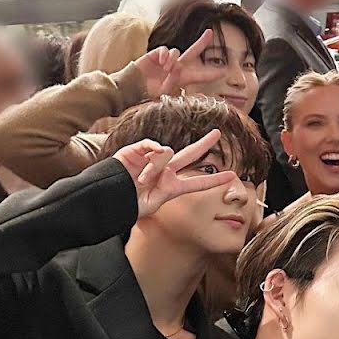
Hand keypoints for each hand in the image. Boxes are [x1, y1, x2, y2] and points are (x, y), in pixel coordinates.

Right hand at [114, 129, 235, 217]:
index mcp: (170, 186)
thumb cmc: (128, 205)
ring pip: (166, 155)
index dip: (214, 180)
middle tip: (218, 133)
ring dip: (154, 169)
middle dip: (204, 144)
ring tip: (142, 180)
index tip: (232, 176)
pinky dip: (150, 151)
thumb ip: (165, 180)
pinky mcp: (136, 151)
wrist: (106, 200)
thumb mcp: (153, 201)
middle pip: (189, 155)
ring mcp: (151, 160)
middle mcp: (164, 171)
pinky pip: (151, 146)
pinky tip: (147, 158)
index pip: (197, 183)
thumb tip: (167, 152)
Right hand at [132, 29, 220, 98]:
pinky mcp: (157, 53)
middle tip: (210, 32)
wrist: (133, 87)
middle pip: (193, 52)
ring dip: (173, 60)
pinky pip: (166, 50)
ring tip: (166, 69)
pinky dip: (165, 55)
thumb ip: (173, 80)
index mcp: (182, 78)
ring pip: (177, 52)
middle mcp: (177, 66)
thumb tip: (177, 66)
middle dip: (202, 42)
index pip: (200, 75)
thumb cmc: (149, 93)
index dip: (211, 74)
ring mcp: (167, 59)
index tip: (224, 72)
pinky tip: (161, 62)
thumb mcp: (165, 92)